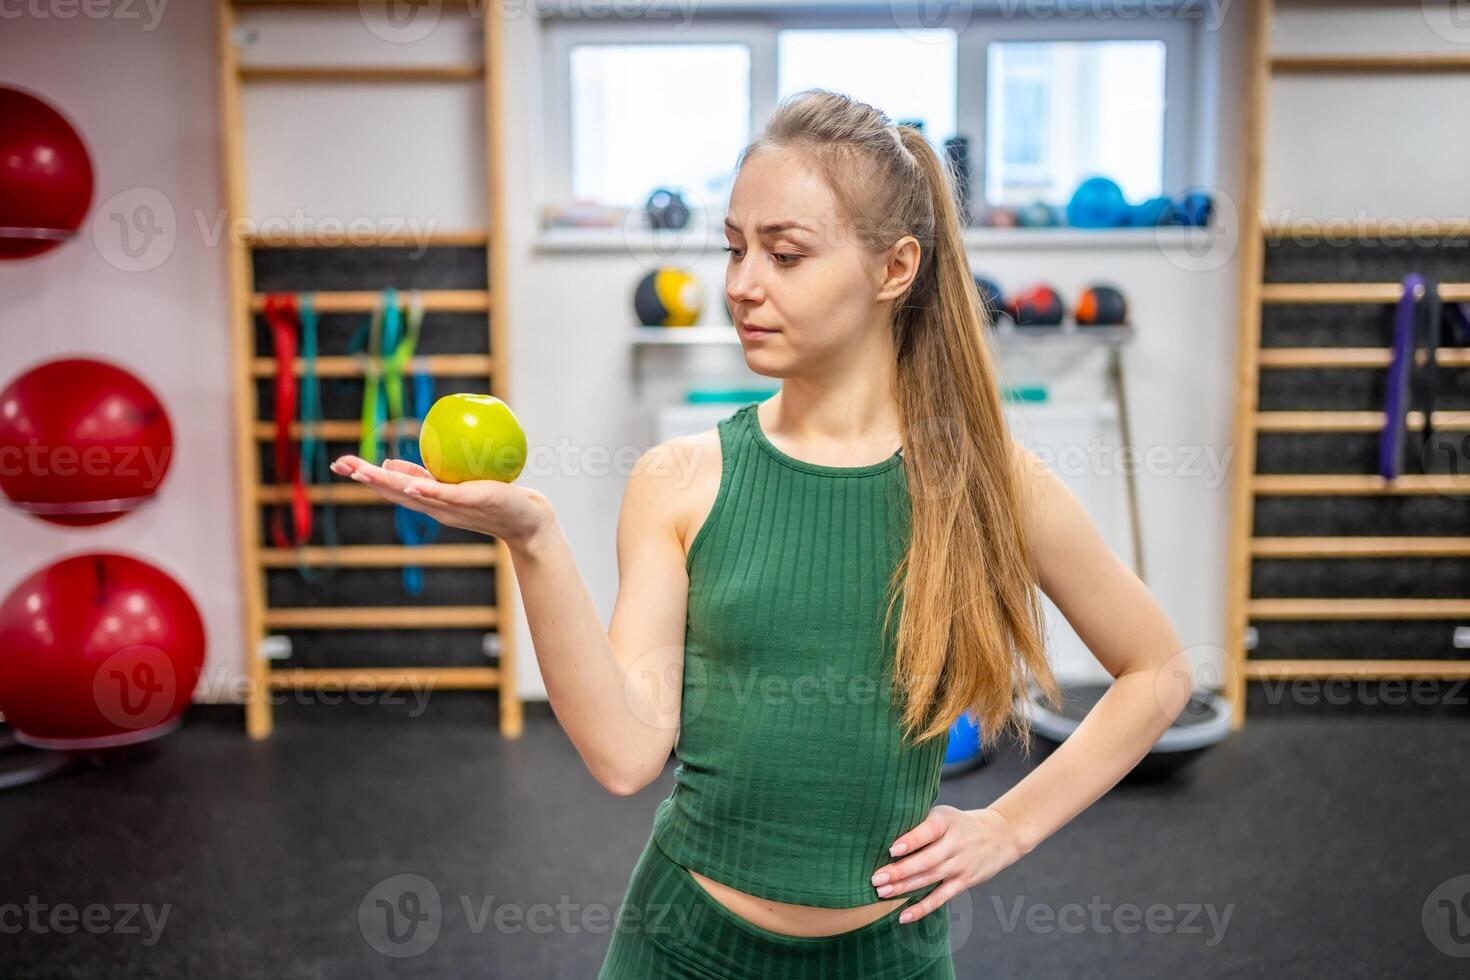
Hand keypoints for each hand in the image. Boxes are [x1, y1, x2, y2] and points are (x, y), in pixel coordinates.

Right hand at [329, 455, 553, 548]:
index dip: (367, 476)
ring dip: (387, 484)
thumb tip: (394, 460)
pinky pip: (445, 495)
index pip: (394, 488)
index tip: (342, 464)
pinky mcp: (471, 502)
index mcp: (431, 501)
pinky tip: (412, 484)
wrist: (529, 524)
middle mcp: (435, 507)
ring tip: (363, 471)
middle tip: (340, 465)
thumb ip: (429, 474)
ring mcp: (451, 507)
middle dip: (367, 479)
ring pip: (414, 494)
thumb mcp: (459, 484)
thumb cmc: (498, 499)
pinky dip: (427, 490)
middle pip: (395, 492)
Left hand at [870, 804, 1028, 924]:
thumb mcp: (944, 814)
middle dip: (900, 871)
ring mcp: (960, 865)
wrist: (1000, 835)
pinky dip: (922, 908)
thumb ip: (920, 823)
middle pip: (926, 860)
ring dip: (904, 888)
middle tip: (876, 879)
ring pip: (929, 879)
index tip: (892, 849)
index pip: (928, 832)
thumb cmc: (960, 823)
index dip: (911, 841)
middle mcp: (954, 844)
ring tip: (882, 892)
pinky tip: (903, 916)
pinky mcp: (964, 882)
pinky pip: (941, 898)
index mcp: (946, 822)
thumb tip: (882, 835)